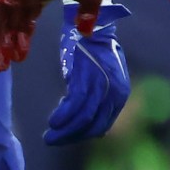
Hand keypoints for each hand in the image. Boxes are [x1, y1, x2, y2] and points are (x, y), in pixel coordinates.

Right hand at [46, 0, 130, 145]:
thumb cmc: (97, 52)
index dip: (83, 135)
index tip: (67, 138)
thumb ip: (99, 97)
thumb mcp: (105, 78)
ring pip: (83, 119)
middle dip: (71, 137)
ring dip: (64, 131)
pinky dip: (63, 116)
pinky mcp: (87, 78)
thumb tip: (85, 118)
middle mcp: (115, 93)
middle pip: (93, 126)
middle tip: (53, 141)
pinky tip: (53, 122)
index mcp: (120, 94)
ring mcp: (101, 86)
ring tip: (49, 136)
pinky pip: (75, 104)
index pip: (103, 125)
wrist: (94, 28)